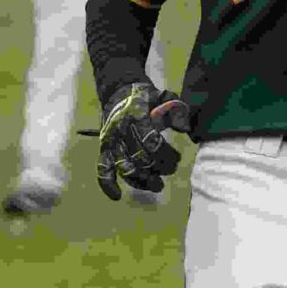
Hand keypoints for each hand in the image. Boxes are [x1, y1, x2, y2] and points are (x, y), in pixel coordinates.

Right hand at [97, 84, 189, 200]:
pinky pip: (102, 168)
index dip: (166, 155)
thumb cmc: (147, 98)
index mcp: (136, 116)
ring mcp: (111, 141)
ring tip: (157, 185)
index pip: (151, 142)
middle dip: (159, 168)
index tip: (177, 157)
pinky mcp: (104, 149)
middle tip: (171, 168)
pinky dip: (107, 184)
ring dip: (141, 181)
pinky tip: (117, 196)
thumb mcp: (165, 97)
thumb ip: (177, 111)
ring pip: (124, 168)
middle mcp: (121, 130)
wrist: (119, 91)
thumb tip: (184, 130)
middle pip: (140, 158)